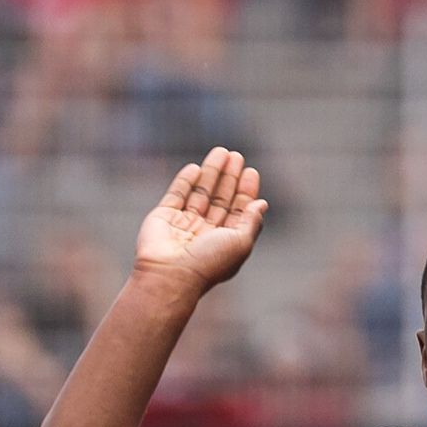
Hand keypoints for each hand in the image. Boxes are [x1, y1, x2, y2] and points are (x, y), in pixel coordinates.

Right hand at [131, 147, 266, 294]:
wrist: (170, 275)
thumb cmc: (209, 262)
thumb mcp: (240, 243)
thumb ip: (251, 221)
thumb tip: (262, 203)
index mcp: (225, 241)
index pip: (238, 210)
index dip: (246, 191)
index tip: (251, 171)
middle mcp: (205, 232)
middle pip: (220, 198)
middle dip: (229, 177)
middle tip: (236, 155)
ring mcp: (184, 224)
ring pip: (200, 192)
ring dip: (211, 172)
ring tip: (221, 152)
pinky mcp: (163, 217)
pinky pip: (177, 194)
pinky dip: (186, 181)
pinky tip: (196, 167)